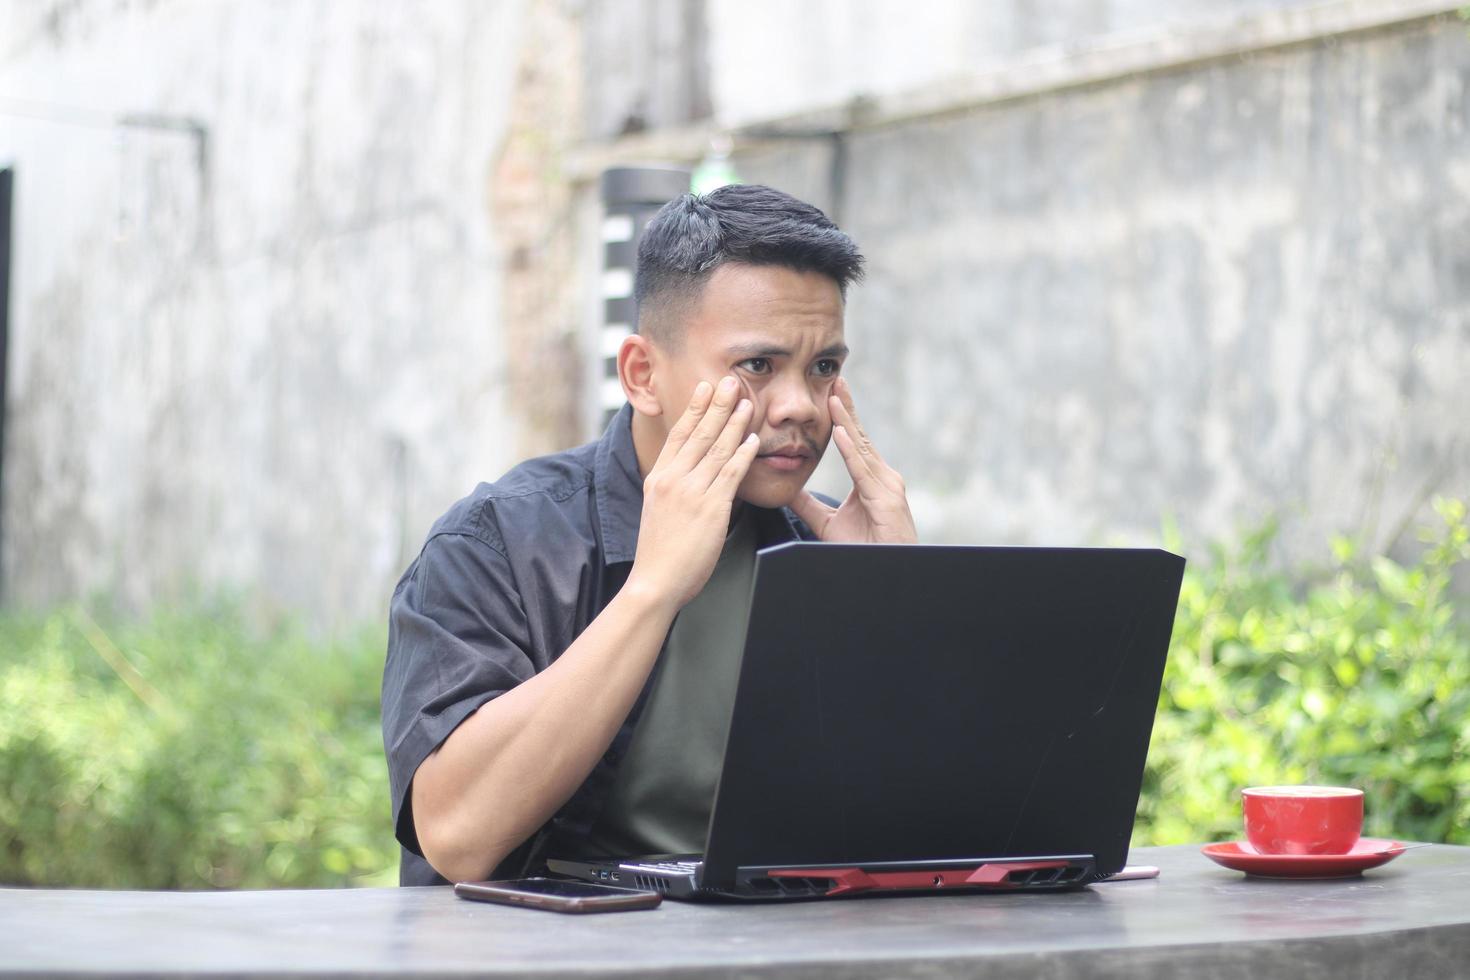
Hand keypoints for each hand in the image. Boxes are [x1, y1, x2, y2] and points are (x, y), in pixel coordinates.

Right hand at [626, 376, 761, 611]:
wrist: (654, 582)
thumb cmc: (658, 554)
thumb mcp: (657, 510)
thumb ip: (671, 489)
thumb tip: (684, 477)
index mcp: (658, 478)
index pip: (678, 435)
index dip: (694, 409)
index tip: (704, 389)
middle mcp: (673, 479)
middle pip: (699, 434)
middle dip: (717, 404)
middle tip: (730, 380)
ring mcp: (691, 492)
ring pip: (717, 448)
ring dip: (734, 422)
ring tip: (747, 401)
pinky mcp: (710, 509)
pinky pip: (730, 474)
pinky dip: (743, 454)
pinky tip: (753, 439)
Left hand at [790, 376, 916, 543]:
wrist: (885, 573)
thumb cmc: (864, 550)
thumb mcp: (829, 524)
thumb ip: (810, 506)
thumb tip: (788, 490)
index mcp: (871, 479)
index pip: (854, 442)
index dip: (842, 418)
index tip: (831, 393)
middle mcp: (883, 477)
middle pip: (860, 437)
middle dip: (846, 409)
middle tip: (835, 379)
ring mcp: (887, 487)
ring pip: (862, 449)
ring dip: (846, 422)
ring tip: (833, 398)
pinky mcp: (886, 501)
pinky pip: (863, 472)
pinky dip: (851, 452)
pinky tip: (840, 433)